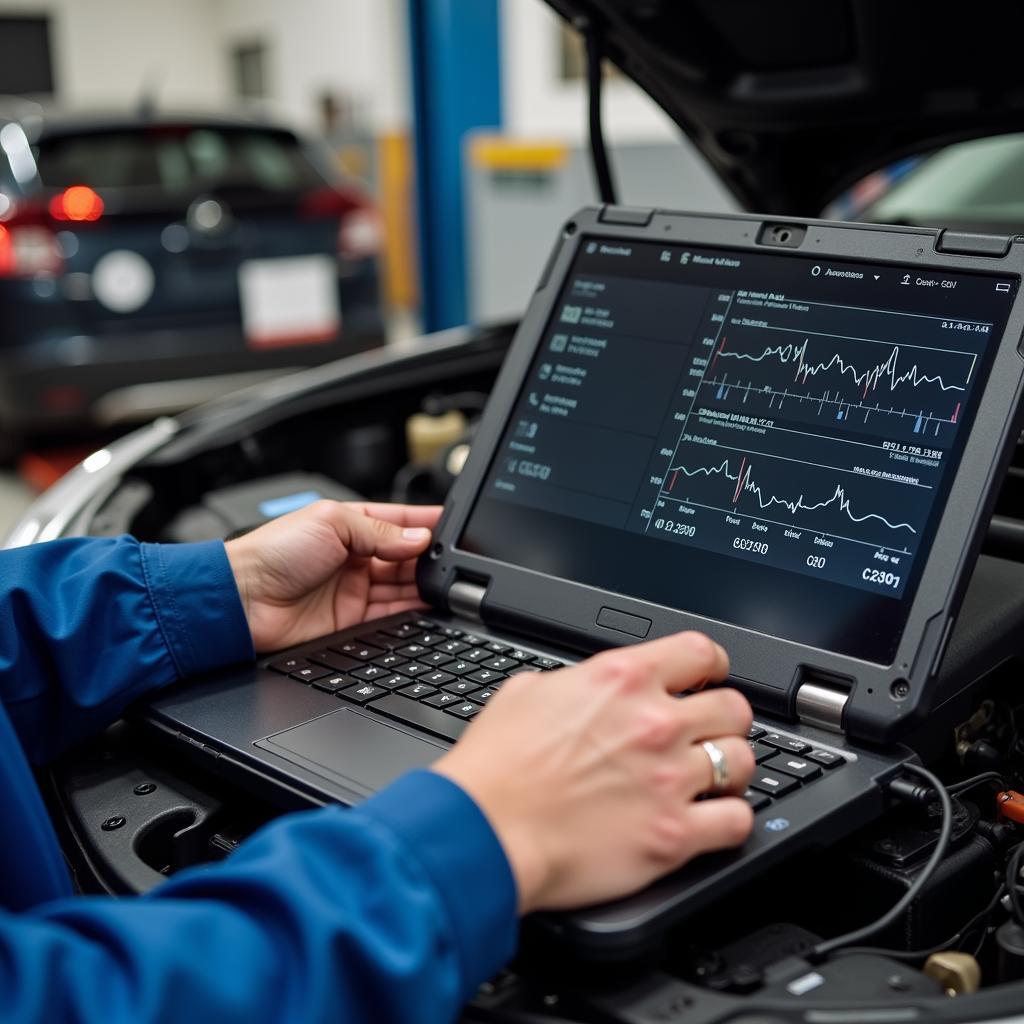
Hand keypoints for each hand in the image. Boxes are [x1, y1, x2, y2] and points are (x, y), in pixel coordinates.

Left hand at [225, 500, 440, 651]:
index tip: (454, 525)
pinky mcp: (352, 619)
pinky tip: (428, 603)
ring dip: (424, 583)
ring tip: (446, 579)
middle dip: (429, 556)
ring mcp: (354, 588)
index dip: (426, 523)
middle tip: (455, 557)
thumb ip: (380, 532)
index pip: (399, 521)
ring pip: (403, 586)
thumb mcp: (332, 523)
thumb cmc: (272, 552)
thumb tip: (419, 539)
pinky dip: (412, 610)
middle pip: (405, 556)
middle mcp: (355, 556)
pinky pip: (391, 615)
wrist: (243, 600)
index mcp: (350, 525)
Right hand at [433, 632, 754, 912]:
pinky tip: (709, 820)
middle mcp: (654, 723)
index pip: (701, 650)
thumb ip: (575, 683)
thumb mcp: (525, 693)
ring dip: (730, 770)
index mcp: (620, 679)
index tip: (706, 680)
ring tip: (710, 780)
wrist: (483, 831)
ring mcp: (668, 780)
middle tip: (705, 735)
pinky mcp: (673, 836)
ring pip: (745, 761)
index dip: (710, 666)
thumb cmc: (494, 768)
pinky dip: (729, 820)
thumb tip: (588, 690)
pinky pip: (738, 821)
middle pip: (735, 708)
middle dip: (723, 720)